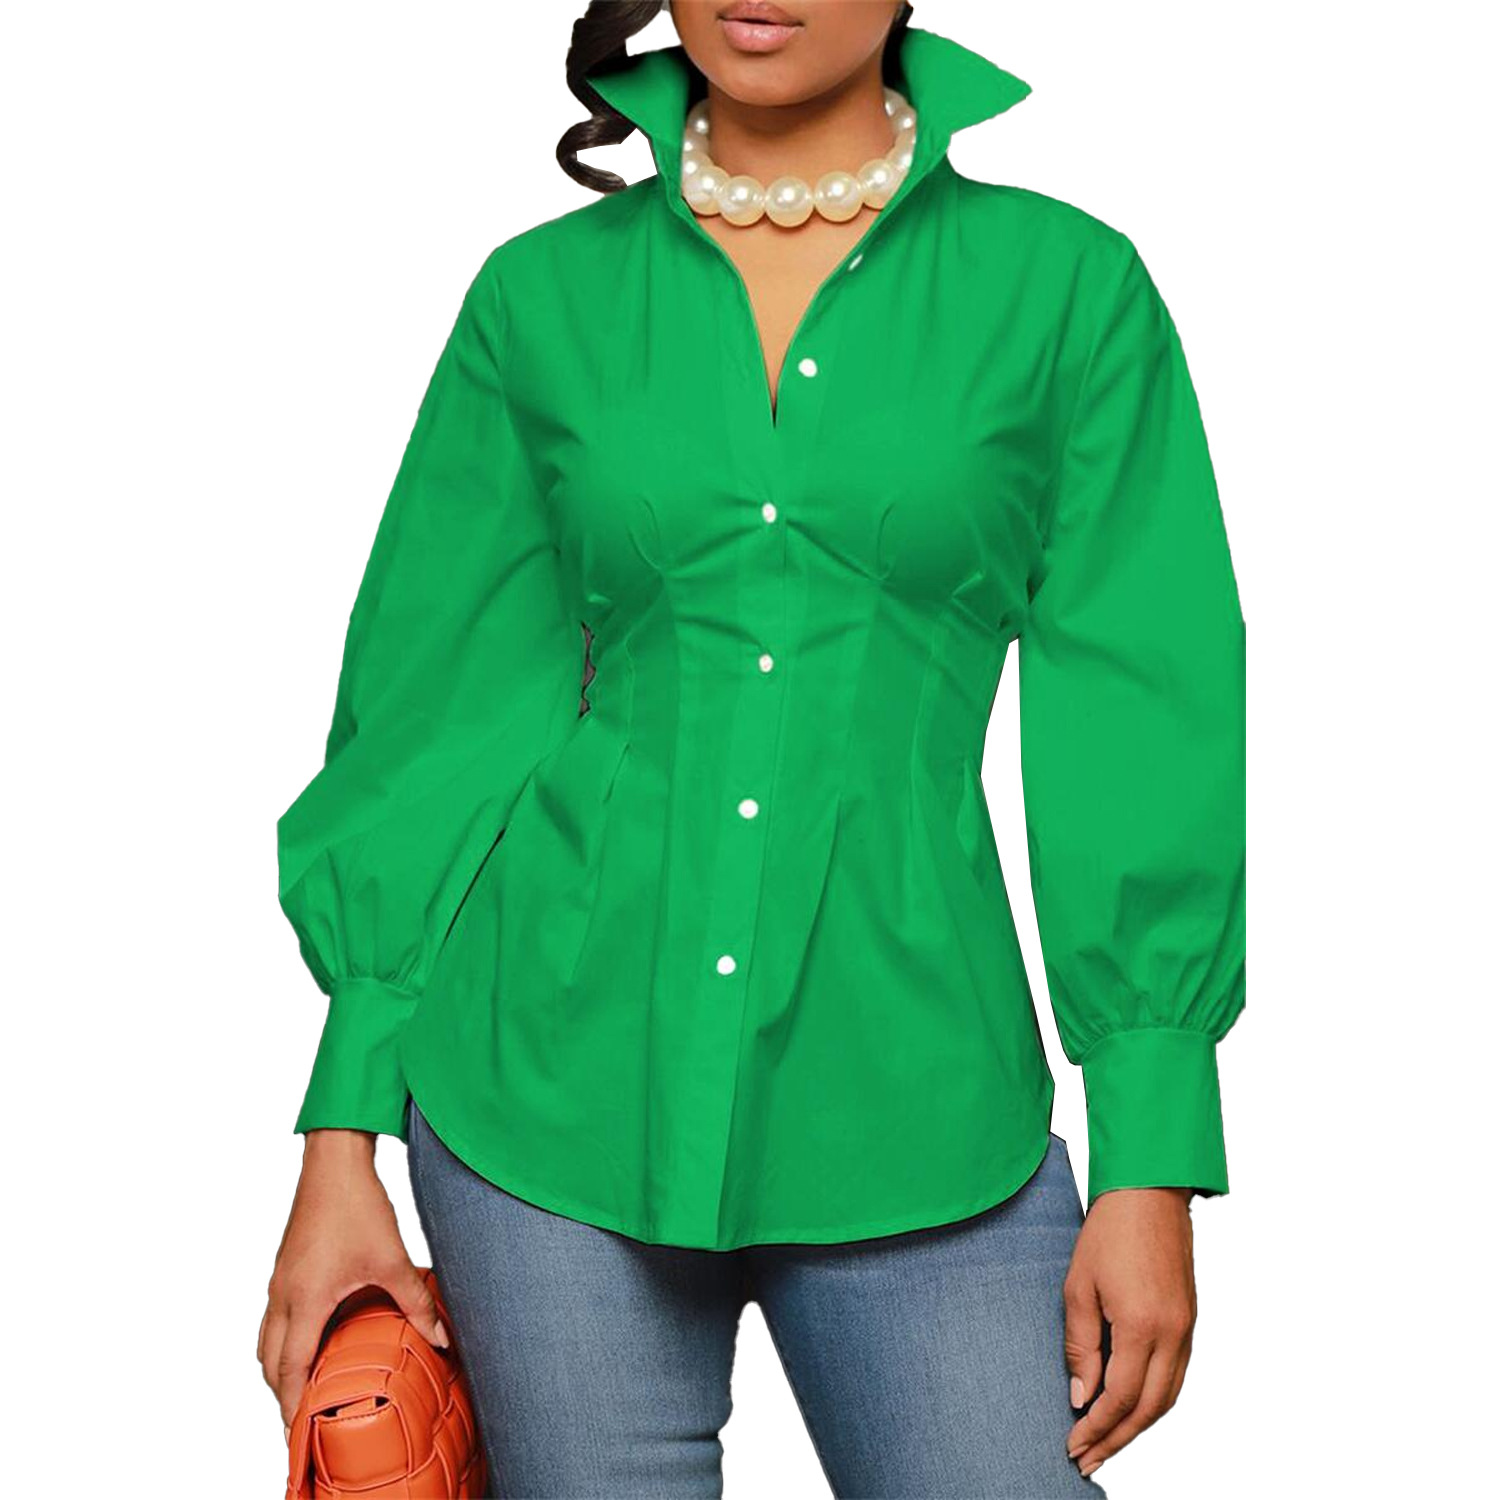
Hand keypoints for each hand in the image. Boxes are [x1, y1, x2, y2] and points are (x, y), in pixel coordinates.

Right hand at [258, 1128, 448, 1437]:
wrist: (334, 1161)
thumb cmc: (357, 1206)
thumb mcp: (392, 1259)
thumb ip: (416, 1303)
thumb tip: (441, 1338)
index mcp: (305, 1300)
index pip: (289, 1370)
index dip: (291, 1407)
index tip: (297, 1435)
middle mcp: (283, 1294)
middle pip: (269, 1361)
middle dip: (282, 1393)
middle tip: (303, 1418)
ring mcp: (279, 1280)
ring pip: (267, 1338)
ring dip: (281, 1365)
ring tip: (306, 1385)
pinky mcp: (284, 1266)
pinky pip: (275, 1316)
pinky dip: (284, 1338)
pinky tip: (312, 1338)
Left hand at [1063, 1186, 1195, 1478]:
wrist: (1149, 1191)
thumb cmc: (1109, 1231)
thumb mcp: (1078, 1286)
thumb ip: (1081, 1346)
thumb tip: (1081, 1396)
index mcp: (1142, 1326)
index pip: (1119, 1398)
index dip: (1096, 1429)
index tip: (1074, 1447)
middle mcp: (1173, 1335)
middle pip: (1147, 1409)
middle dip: (1117, 1440)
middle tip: (1088, 1460)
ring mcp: (1187, 1329)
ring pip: (1167, 1398)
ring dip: (1138, 1426)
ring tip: (1108, 1443)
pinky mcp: (1190, 1320)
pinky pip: (1177, 1376)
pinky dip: (1155, 1401)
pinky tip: (1133, 1409)